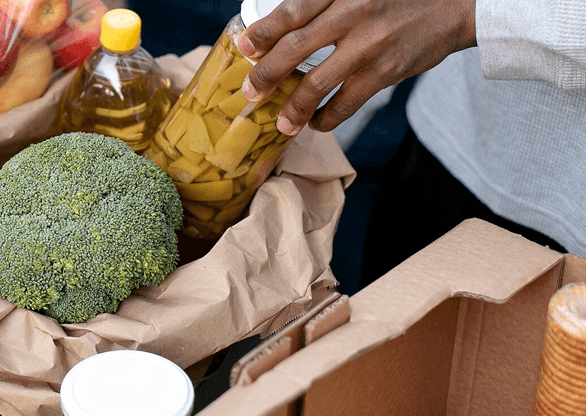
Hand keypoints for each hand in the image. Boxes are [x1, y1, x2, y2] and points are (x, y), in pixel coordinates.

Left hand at [236, 0, 476, 134]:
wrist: (454, 5)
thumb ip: (322, 3)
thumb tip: (279, 29)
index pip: (292, 12)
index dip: (263, 32)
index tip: (244, 48)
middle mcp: (353, 14)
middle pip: (295, 47)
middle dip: (267, 73)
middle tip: (251, 91)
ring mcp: (369, 45)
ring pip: (317, 83)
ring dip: (293, 108)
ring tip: (282, 122)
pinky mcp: (385, 72)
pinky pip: (346, 103)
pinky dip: (326, 118)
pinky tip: (315, 122)